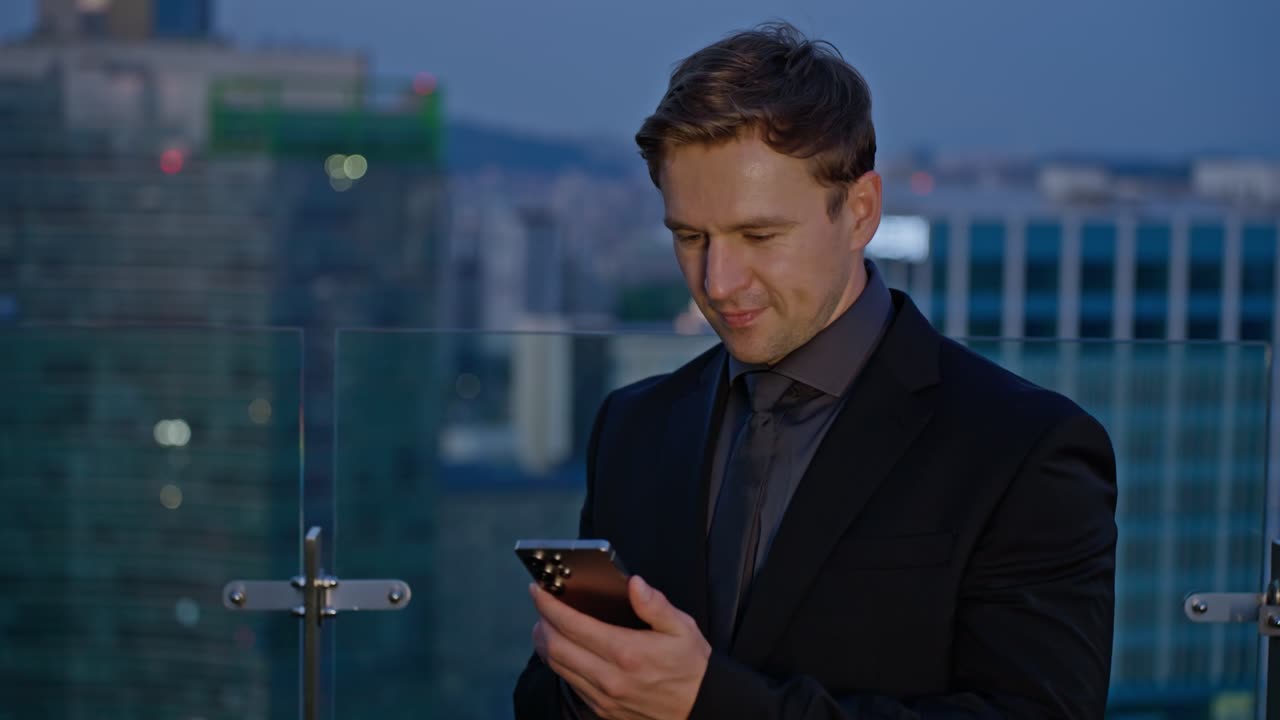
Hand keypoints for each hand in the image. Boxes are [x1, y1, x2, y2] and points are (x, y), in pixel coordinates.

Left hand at [530, 575, 710, 719]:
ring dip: (546, 645)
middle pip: (555, 648)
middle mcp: (609, 677)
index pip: (573, 625)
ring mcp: (603, 697)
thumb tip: (634, 583)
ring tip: (547, 626)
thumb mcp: (682, 628)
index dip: (549, 605)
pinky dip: (561, 664)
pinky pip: (570, 684)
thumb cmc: (691, 666)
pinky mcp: (603, 710)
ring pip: (558, 668)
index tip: (538, 590)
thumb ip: (655, 604)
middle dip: (541, 624)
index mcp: (627, 652)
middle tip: (541, 607)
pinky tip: (567, 651)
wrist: (701, 708)